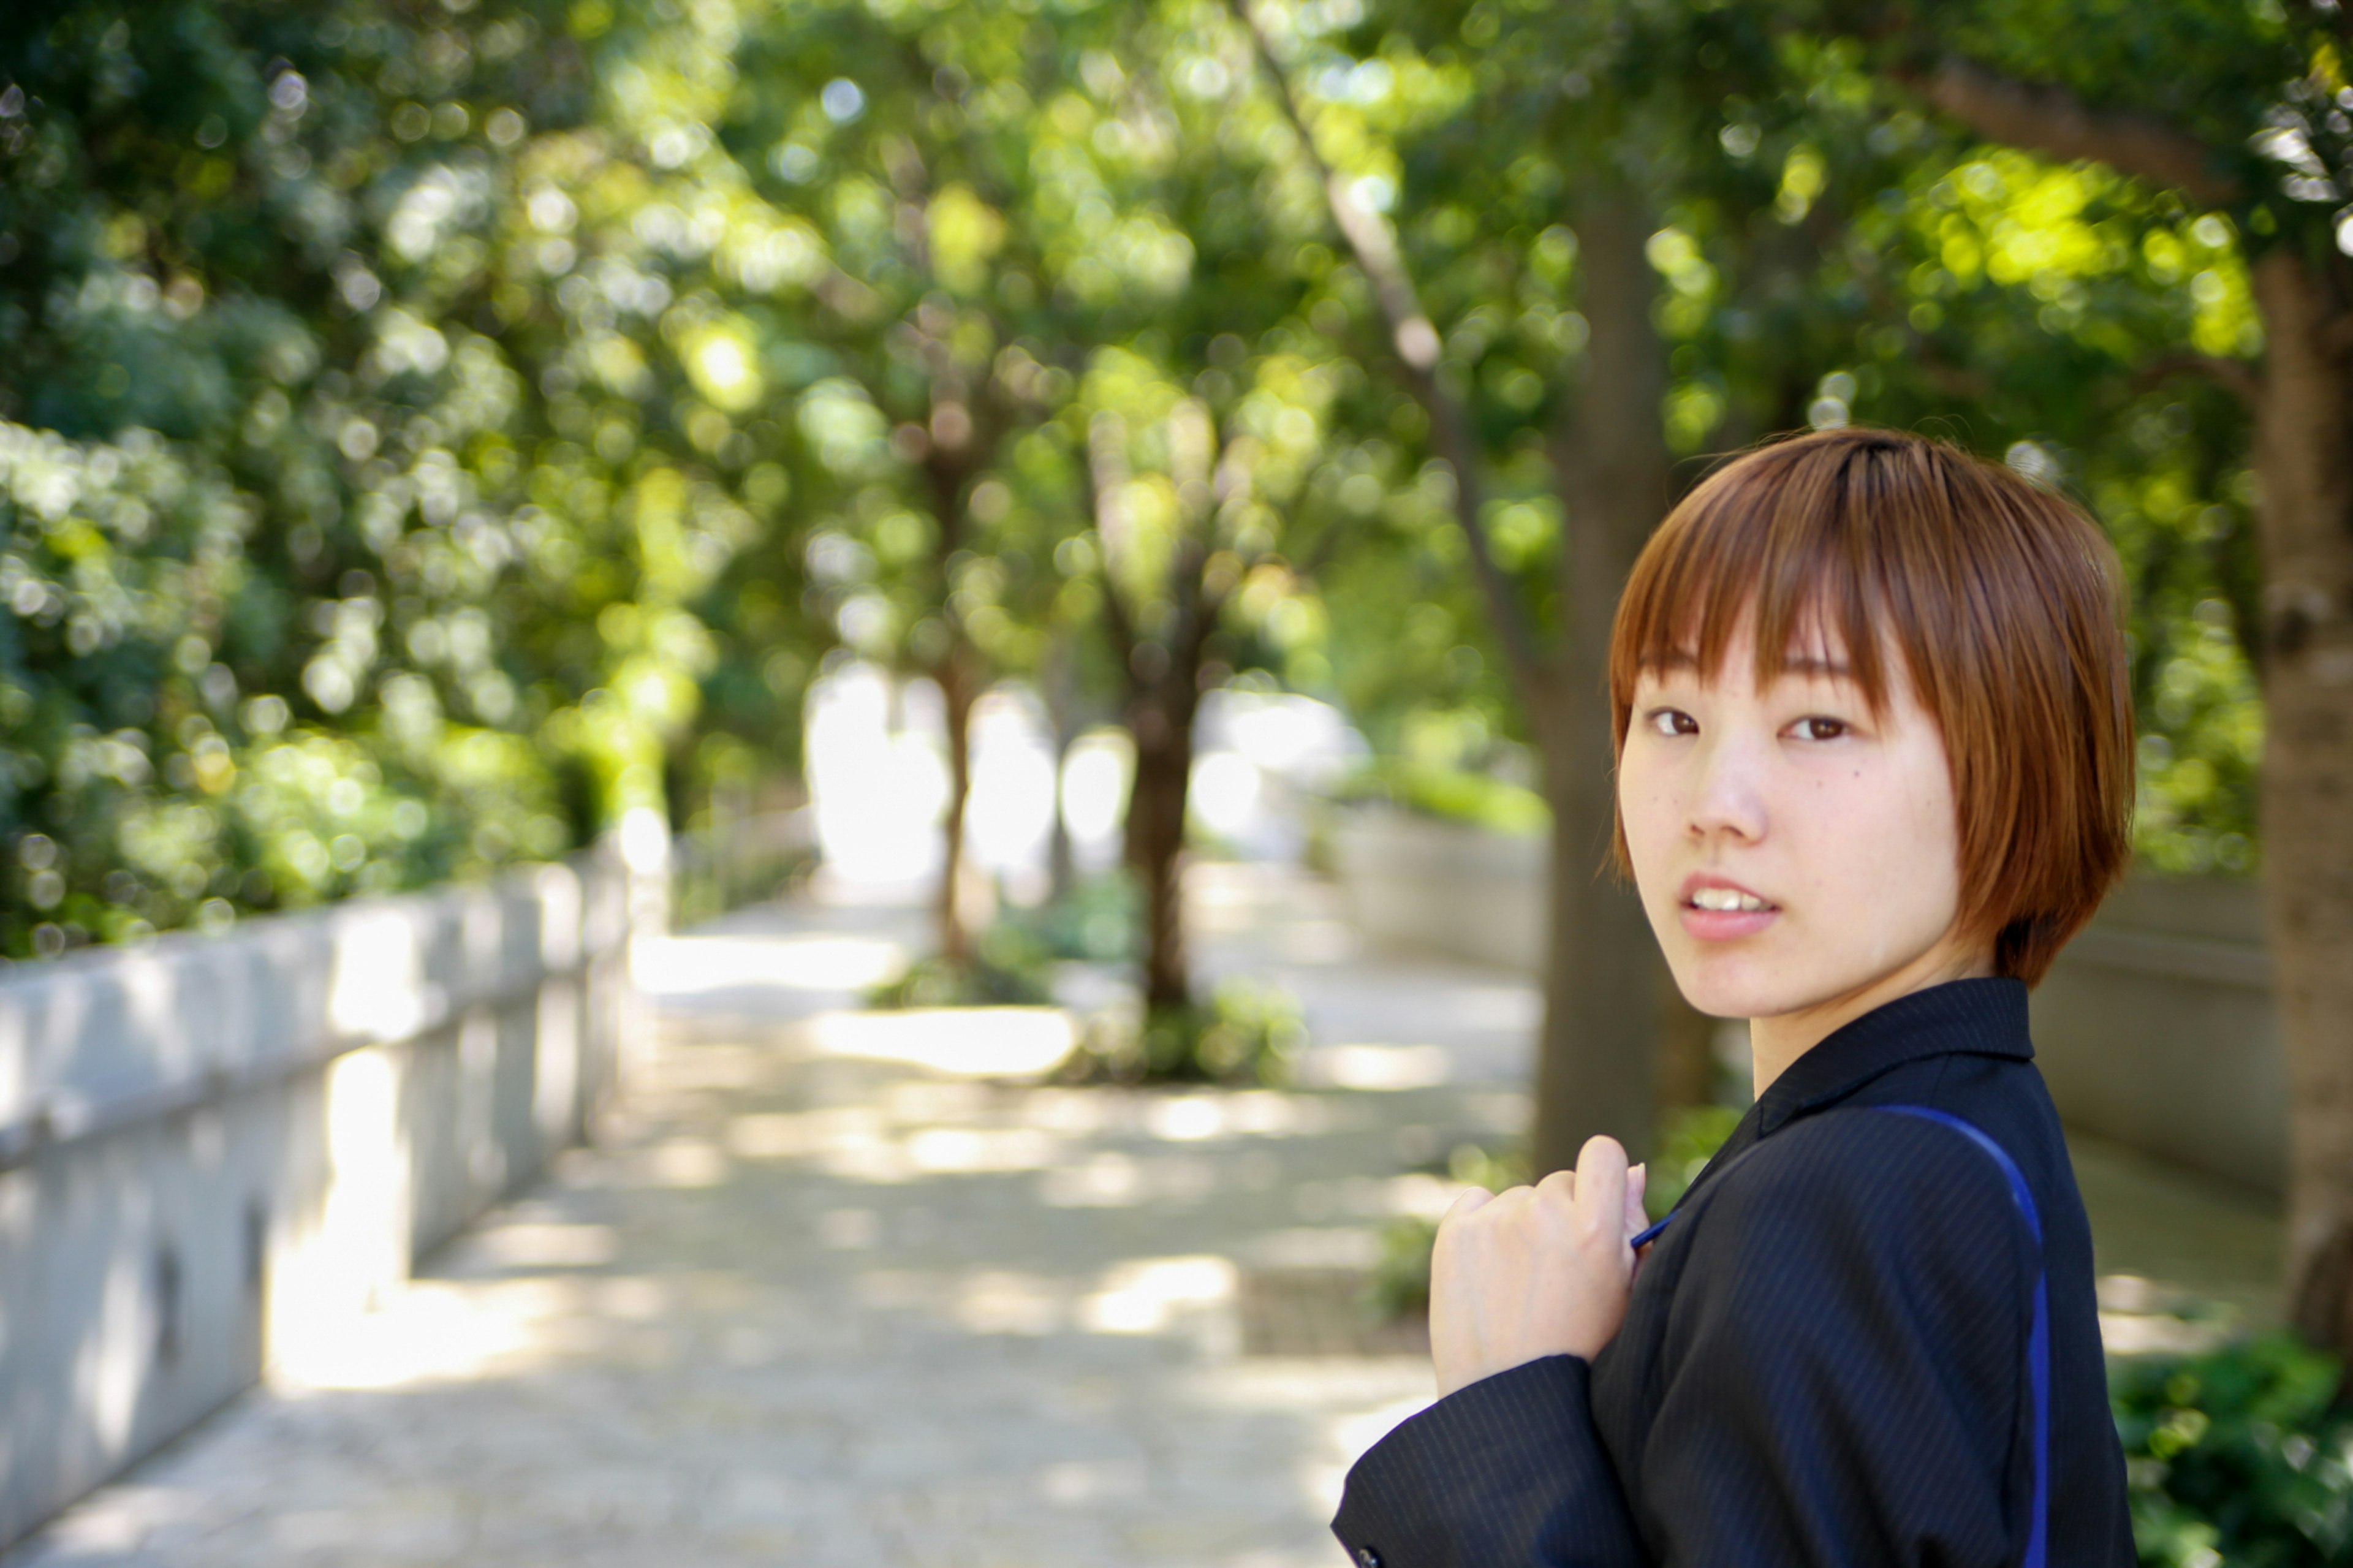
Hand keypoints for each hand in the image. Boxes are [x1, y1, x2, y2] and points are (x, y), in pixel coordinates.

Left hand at [1429, 1136, 1648, 1397]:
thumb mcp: (1626, 1295)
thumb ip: (1634, 1227)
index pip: (1604, 1153)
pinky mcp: (1455, 1231)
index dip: (1602, 1175)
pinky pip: (1477, 1202)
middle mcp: (1543, 1214)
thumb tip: (1634, 1168)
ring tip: (1522, 1287)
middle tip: (1558, 1274)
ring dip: (1523, 1226)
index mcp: (1594, 1230)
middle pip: (1560, 1182)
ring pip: (1519, 1198)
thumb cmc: (1581, 1352)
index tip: (1596, 1206)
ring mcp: (1495, 1221)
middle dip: (1563, 1215)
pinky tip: (1492, 1273)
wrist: (1508, 1399)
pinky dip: (1484, 1226)